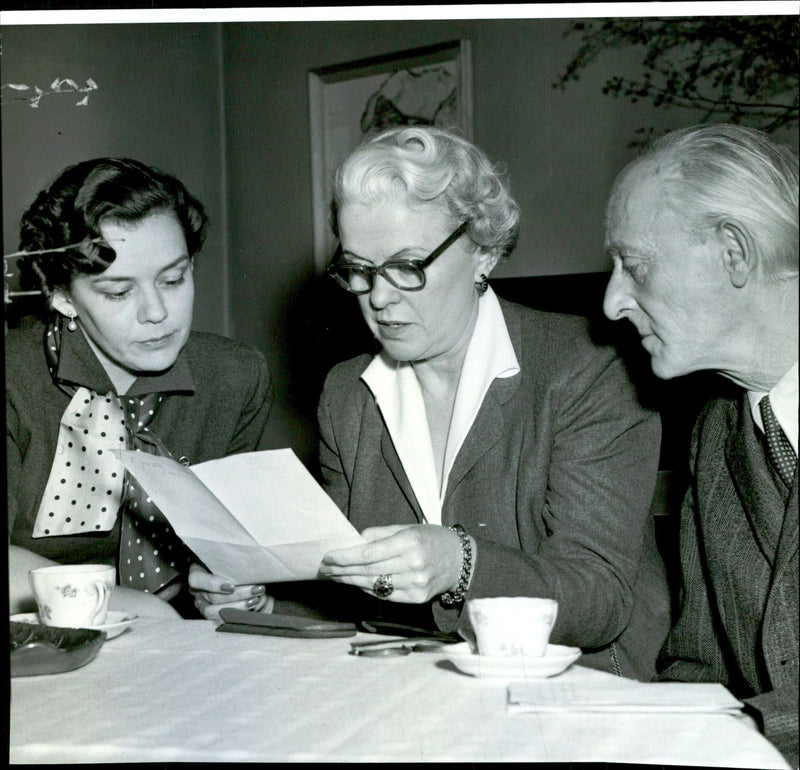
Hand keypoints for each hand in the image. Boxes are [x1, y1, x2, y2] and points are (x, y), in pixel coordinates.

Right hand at [188, 563, 270, 619]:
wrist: (237, 577)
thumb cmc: (232, 564)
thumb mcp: (229, 559)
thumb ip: (233, 561)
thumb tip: (250, 563)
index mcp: (197, 572)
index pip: (196, 579)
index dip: (213, 584)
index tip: (232, 586)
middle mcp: (197, 590)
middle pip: (212, 597)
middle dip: (238, 595)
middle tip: (257, 589)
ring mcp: (203, 605)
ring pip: (215, 612)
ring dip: (238, 607)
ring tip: (255, 599)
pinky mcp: (211, 615)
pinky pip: (220, 620)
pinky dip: (237, 615)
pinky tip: (251, 607)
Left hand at [318, 524, 462, 603]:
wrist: (461, 560)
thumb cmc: (432, 539)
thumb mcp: (408, 528)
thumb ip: (381, 534)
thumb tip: (356, 541)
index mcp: (409, 542)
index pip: (369, 554)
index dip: (345, 557)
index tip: (328, 557)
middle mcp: (413, 564)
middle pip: (368, 571)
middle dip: (342, 570)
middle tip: (325, 568)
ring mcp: (415, 584)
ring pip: (374, 585)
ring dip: (350, 581)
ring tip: (335, 576)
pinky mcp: (417, 598)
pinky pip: (385, 595)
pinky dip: (368, 589)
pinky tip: (356, 583)